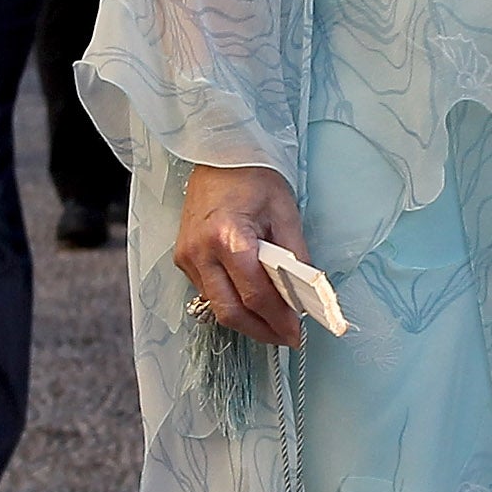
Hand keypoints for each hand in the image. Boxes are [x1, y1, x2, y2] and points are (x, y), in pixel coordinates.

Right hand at [174, 161, 305, 347]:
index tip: (296, 332)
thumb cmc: (253, 177)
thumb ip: (296, 258)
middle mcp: (200, 250)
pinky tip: (251, 302)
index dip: (278, 319)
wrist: (220, 155)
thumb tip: (307, 295)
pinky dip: (232, 303)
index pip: (255, 293)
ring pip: (217, 307)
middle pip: (230, 311)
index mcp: (227, 235)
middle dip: (261, 331)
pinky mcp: (184, 259)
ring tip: (273, 322)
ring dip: (246, 321)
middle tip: (286, 337)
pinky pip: (208, 292)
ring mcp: (187, 257)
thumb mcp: (285, 213)